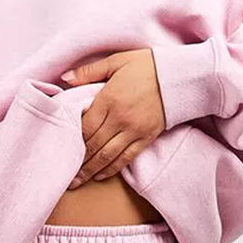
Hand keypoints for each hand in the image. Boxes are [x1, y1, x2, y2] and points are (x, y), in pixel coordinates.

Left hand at [60, 48, 165, 187]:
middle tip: (64, 172)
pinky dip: (112, 169)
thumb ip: (88, 72)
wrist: (180, 76)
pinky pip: (126, 158)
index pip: (84, 126)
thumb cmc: (147, 65)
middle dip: (77, 161)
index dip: (72, 139)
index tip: (61, 147)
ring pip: (107, 156)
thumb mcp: (116, 61)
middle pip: (93, 144)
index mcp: (109, 99)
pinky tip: (101, 176)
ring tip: (77, 181)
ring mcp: (134, 130)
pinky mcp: (147, 138)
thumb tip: (64, 78)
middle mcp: (120, 118)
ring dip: (91, 170)